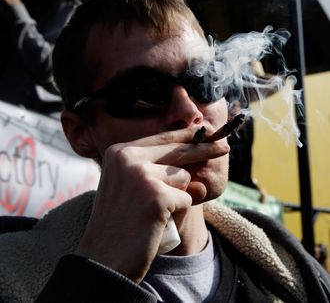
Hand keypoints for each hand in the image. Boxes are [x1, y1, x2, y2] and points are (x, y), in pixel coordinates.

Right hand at [75, 127, 228, 282]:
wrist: (103, 258)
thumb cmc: (121, 222)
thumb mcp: (134, 188)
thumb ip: (162, 173)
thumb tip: (200, 180)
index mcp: (119, 152)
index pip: (161, 139)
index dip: (187, 136)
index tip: (206, 132)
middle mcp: (128, 157)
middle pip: (179, 149)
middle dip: (205, 149)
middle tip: (225, 148)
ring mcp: (141, 175)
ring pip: (183, 177)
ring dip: (177, 196)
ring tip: (153, 211)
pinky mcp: (156, 196)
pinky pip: (186, 198)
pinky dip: (177, 212)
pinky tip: (156, 222)